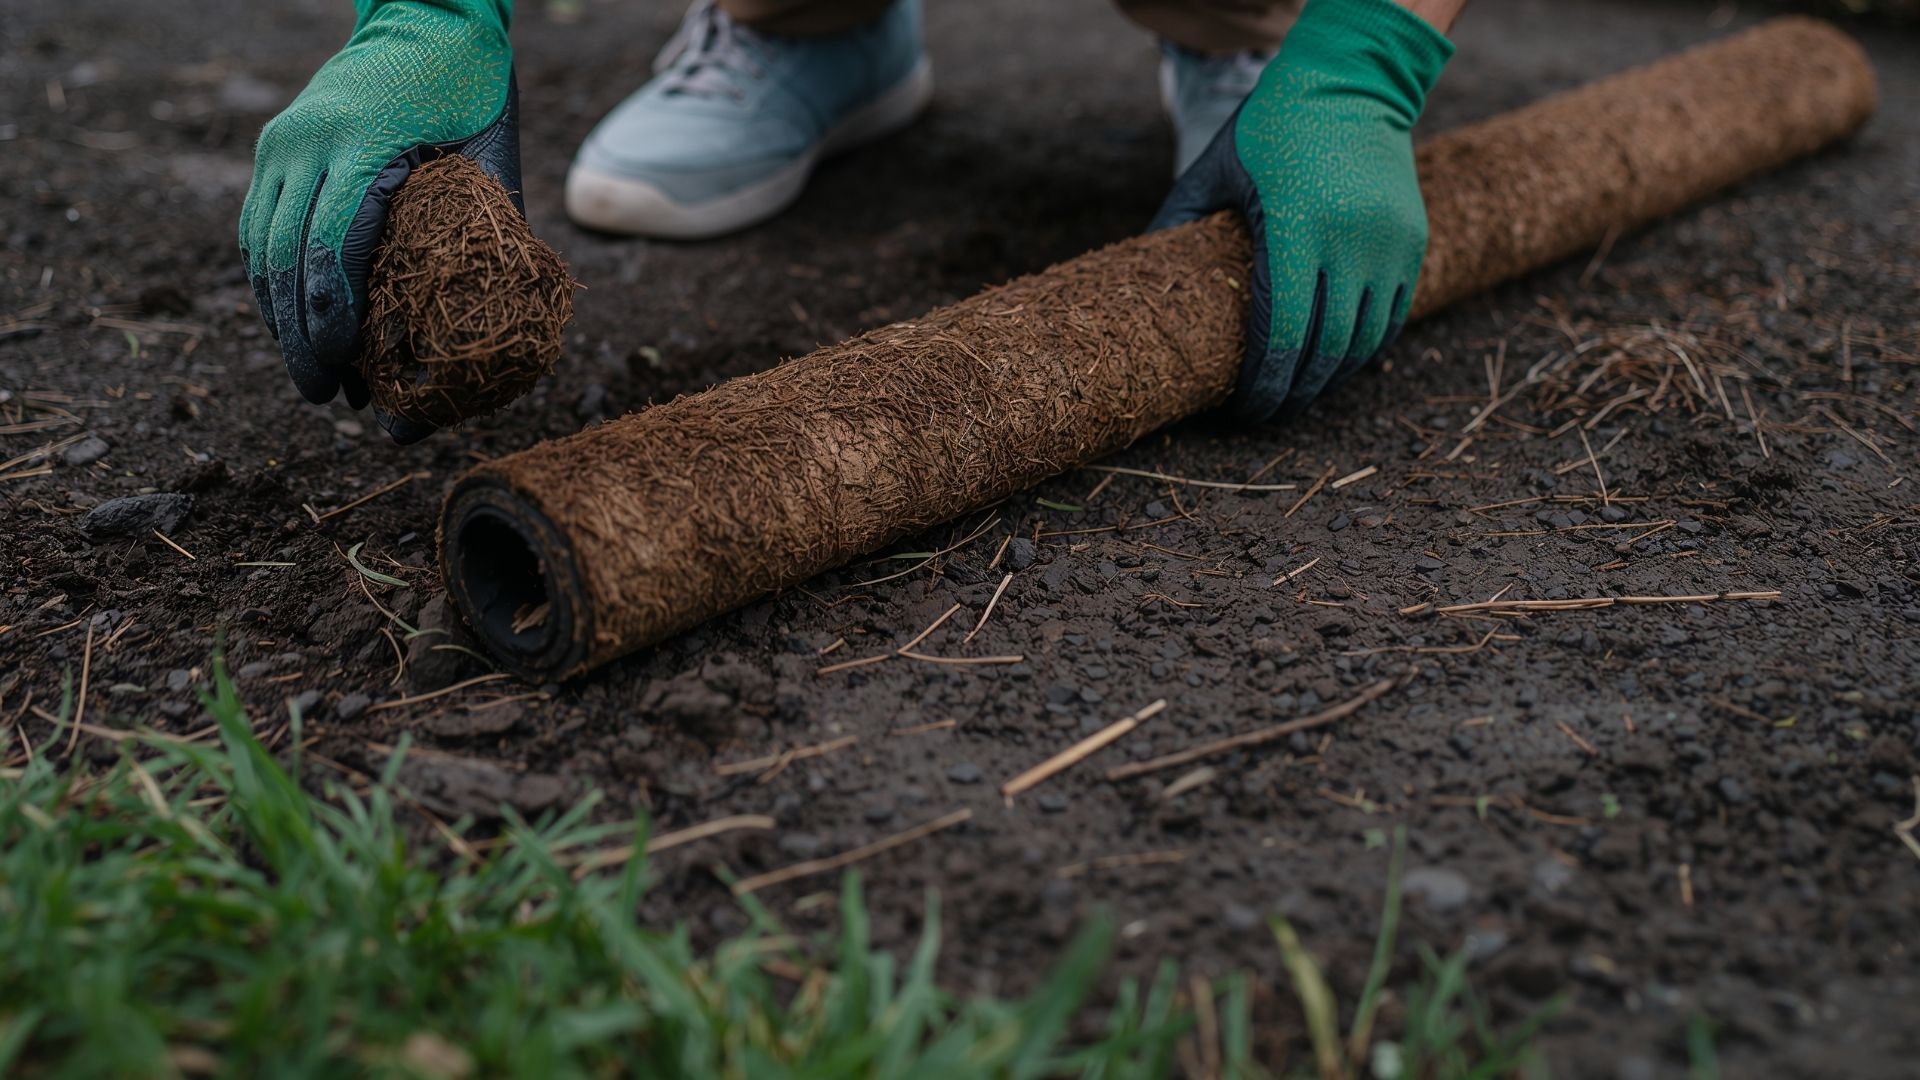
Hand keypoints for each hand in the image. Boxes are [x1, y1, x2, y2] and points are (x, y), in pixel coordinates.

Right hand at [239, 0, 519, 442]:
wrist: (425, 18)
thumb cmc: (471, 93)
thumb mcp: (491, 160)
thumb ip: (486, 233)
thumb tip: (490, 327)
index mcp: (363, 145)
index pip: (332, 251)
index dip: (332, 323)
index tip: (344, 375)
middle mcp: (307, 142)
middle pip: (287, 259)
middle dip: (299, 337)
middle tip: (321, 395)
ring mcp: (283, 141)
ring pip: (262, 247)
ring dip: (279, 316)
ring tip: (308, 372)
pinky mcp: (275, 145)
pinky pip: (260, 224)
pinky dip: (272, 279)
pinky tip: (293, 322)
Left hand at [1151, 0, 1453, 423]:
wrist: (1354, 80)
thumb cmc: (1271, 126)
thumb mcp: (1213, 167)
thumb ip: (1174, 222)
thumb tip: (1134, 278)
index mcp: (1295, 225)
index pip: (1283, 332)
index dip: (1265, 383)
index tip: (1244, 410)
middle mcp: (1351, 239)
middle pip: (1325, 350)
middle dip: (1294, 395)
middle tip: (1268, 416)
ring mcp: (1390, 243)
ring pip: (1364, 343)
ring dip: (1330, 381)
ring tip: (1299, 397)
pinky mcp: (1413, 242)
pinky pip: (1393, 318)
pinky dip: (1364, 350)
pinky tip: (1335, 366)